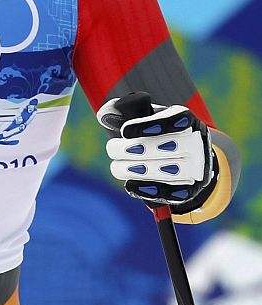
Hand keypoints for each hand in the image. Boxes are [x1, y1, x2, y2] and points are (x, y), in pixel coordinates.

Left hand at [97, 97, 215, 207]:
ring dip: (142, 171)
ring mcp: (197, 167)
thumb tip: (105, 115)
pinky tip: (130, 186)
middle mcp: (196, 142)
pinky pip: (175, 193)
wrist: (184, 155)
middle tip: (112, 149)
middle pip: (169, 146)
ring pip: (171, 170)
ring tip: (117, 168)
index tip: (124, 131)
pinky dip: (151, 191)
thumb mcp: (144, 116)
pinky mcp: (192, 188)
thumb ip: (124, 112)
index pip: (173, 120)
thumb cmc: (156, 131)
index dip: (149, 126)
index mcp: (186, 119)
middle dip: (137, 149)